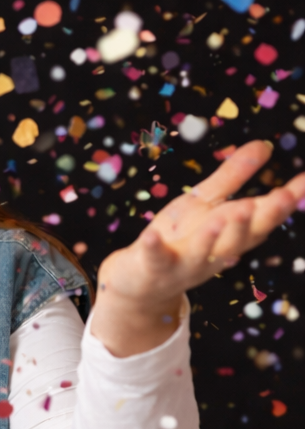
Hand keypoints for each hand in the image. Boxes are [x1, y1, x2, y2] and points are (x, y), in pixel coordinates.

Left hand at [90, 138, 304, 357]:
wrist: (140, 284)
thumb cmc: (180, 238)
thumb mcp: (207, 203)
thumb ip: (234, 176)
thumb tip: (265, 145)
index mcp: (231, 235)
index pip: (263, 218)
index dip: (284, 202)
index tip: (302, 183)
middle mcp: (214, 253)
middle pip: (242, 238)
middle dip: (261, 218)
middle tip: (283, 197)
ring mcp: (184, 264)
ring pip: (205, 252)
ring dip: (219, 234)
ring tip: (235, 211)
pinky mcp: (153, 268)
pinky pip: (154, 259)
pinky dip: (153, 248)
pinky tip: (151, 235)